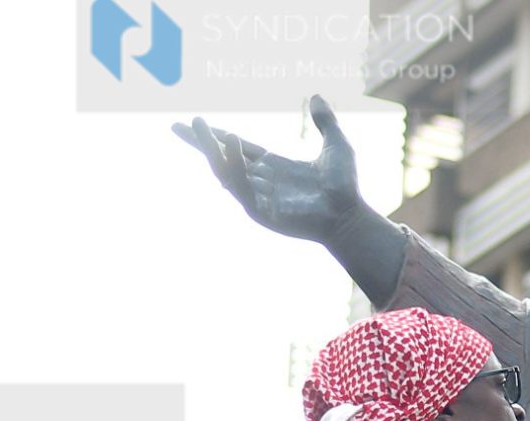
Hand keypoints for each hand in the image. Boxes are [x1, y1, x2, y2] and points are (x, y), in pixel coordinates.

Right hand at [175, 95, 367, 243]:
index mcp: (273, 166)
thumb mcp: (336, 146)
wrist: (350, 216)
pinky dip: (234, 166)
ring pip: (226, 171)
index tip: (195, 122)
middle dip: (201, 143)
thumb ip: (325, 122)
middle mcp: (262, 181)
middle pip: (223, 158)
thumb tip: (317, 95)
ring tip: (199, 128)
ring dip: (211, 150)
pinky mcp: (262, 212)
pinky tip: (230, 144)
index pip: (237, 148)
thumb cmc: (345, 187)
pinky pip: (241, 187)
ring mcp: (260, 197)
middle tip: (179, 126)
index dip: (217, 136)